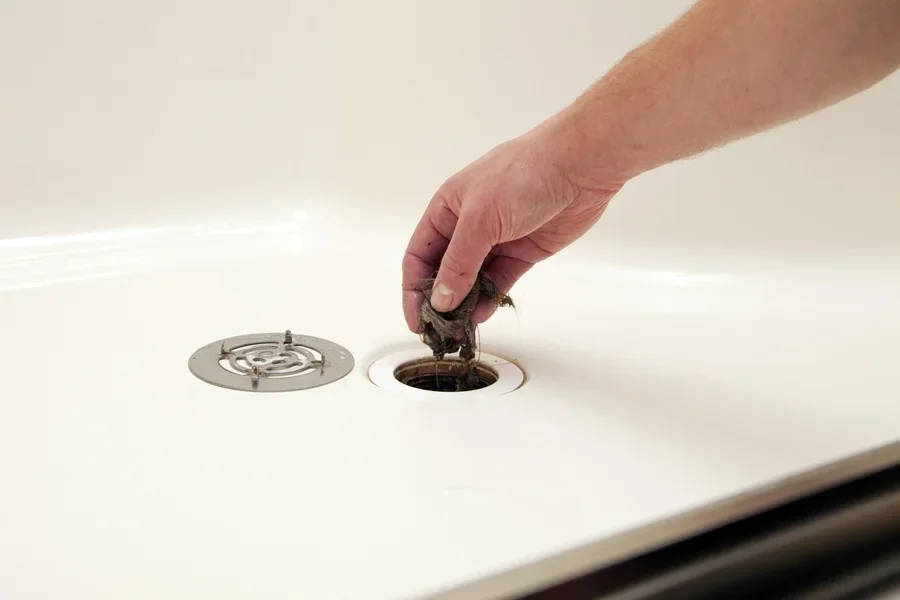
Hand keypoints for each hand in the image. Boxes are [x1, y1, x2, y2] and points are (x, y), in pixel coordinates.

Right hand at [401, 111, 624, 331]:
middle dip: (438, 302)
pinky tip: (481, 315)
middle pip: (443, 271)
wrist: (579, 167)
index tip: (414, 319)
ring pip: (472, 281)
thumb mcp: (480, 219)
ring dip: (464, 305)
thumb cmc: (525, 175)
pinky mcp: (522, 252)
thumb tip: (440, 299)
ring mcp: (496, 240)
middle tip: (438, 331)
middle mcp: (468, 225)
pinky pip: (498, 281)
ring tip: (460, 330)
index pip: (419, 256)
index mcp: (447, 209)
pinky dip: (489, 299)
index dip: (413, 289)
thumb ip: (458, 263)